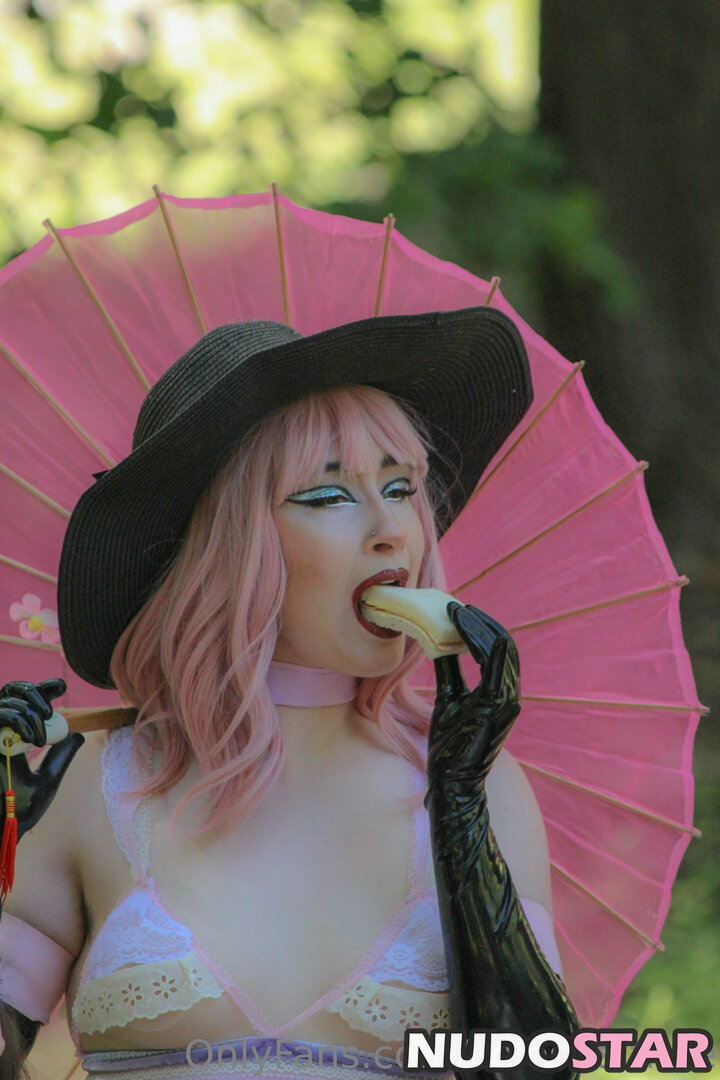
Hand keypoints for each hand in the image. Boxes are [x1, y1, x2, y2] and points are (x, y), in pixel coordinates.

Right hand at [0, 679, 83, 842]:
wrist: (2, 831)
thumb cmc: (20, 812)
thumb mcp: (48, 779)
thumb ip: (60, 756)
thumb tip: (79, 734)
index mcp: (14, 739)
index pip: (24, 702)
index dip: (42, 689)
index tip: (61, 687)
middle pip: (12, 692)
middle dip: (35, 691)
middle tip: (53, 707)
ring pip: (7, 700)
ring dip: (30, 711)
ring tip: (42, 738)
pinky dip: (18, 719)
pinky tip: (33, 739)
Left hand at [427, 604, 519, 786]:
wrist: (451, 780)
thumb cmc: (450, 743)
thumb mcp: (448, 698)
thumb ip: (450, 672)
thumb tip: (439, 644)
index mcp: (500, 691)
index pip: (499, 649)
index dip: (480, 627)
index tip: (458, 610)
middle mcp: (509, 693)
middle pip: (505, 645)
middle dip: (481, 622)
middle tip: (457, 606)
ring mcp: (507, 700)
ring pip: (503, 651)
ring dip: (478, 628)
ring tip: (456, 612)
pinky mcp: (498, 707)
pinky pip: (496, 669)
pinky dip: (484, 646)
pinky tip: (473, 632)